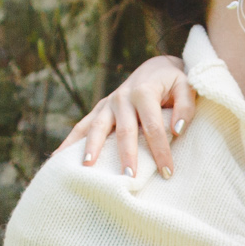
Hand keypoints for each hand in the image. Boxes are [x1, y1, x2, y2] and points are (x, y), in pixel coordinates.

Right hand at [56, 54, 194, 179]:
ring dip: (92, 149)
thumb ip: (185, 107)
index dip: (161, 150)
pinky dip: (70, 141)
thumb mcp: (186, 87)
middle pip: (124, 131)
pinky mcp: (100, 110)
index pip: (153, 126)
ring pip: (97, 128)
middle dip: (127, 155)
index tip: (168, 172)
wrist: (156, 68)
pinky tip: (57, 158)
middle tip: (129, 177)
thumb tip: (177, 130)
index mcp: (144, 92)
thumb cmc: (173, 82)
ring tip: (88, 169)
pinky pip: (82, 126)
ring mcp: (107, 104)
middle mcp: (122, 97)